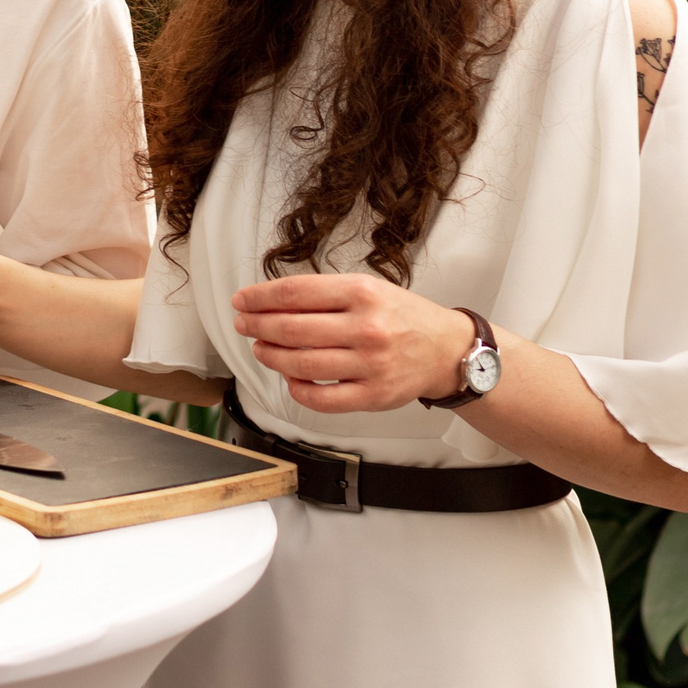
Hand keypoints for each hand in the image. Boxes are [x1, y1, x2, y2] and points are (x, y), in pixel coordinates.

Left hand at [231, 274, 478, 414]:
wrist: (445, 349)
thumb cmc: (402, 316)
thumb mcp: (368, 288)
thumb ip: (324, 295)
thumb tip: (272, 302)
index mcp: (362, 292)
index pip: (295, 293)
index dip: (260, 297)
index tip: (242, 301)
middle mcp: (366, 327)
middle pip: (292, 329)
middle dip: (258, 326)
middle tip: (244, 325)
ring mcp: (370, 364)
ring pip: (302, 364)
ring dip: (271, 357)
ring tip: (261, 349)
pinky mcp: (374, 396)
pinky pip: (322, 399)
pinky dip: (298, 389)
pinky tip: (289, 378)